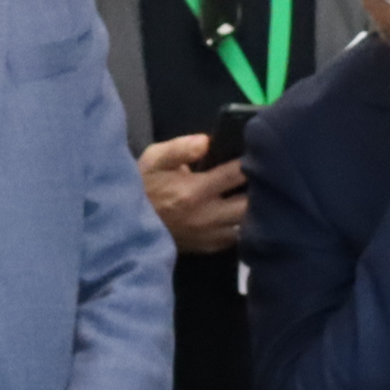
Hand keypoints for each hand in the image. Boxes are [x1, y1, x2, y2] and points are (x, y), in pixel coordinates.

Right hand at [137, 136, 249, 255]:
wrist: (125, 224)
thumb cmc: (143, 187)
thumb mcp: (154, 160)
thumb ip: (180, 148)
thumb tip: (207, 141)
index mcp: (195, 191)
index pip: (236, 174)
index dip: (252, 162)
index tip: (259, 154)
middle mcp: (207, 215)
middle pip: (250, 204)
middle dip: (260, 190)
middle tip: (263, 178)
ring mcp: (210, 235)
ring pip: (247, 225)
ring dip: (254, 211)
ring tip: (257, 196)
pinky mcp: (209, 248)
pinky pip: (237, 239)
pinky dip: (244, 227)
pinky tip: (244, 215)